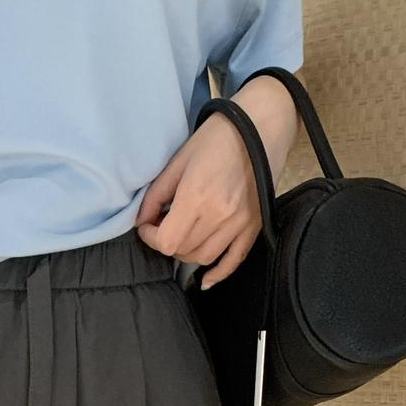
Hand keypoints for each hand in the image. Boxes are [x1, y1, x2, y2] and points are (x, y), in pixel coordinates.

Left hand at [135, 112, 261, 288]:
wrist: (262, 125)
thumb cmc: (218, 137)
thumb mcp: (179, 160)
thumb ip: (157, 194)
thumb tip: (143, 220)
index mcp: (197, 196)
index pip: (166, 240)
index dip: (150, 237)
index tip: (148, 226)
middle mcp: (219, 215)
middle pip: (183, 251)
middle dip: (167, 242)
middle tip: (164, 226)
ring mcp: (240, 223)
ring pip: (204, 258)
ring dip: (187, 253)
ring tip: (183, 236)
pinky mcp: (254, 226)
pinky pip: (234, 260)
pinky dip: (217, 274)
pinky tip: (205, 280)